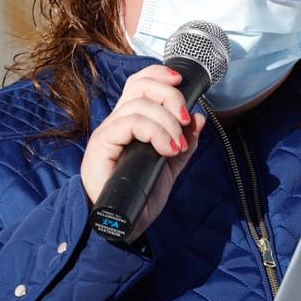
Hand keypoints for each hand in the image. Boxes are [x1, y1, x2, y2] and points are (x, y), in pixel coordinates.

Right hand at [80, 64, 205, 240]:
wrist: (125, 225)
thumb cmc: (141, 195)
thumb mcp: (171, 166)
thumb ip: (185, 142)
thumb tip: (199, 118)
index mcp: (131, 122)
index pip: (140, 83)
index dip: (159, 75)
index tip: (181, 81)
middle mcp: (117, 122)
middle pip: (140, 86)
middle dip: (170, 95)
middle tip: (184, 120)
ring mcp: (108, 132)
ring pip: (139, 105)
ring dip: (167, 122)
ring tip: (176, 146)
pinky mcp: (101, 144)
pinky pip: (130, 123)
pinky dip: (155, 132)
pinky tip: (167, 150)